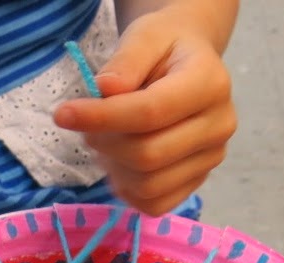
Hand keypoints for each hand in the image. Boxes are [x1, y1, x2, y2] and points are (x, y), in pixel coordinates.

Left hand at [54, 8, 236, 214]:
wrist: (187, 65)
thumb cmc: (164, 50)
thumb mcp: (144, 37)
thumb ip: (126, 60)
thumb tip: (106, 89)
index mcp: (210, 83)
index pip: (151, 112)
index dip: (102, 118)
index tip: (63, 114)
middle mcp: (219, 125)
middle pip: (148, 155)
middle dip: (105, 143)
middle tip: (88, 128)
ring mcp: (211, 158)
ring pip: (149, 185)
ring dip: (113, 168)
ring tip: (107, 141)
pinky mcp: (197, 182)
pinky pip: (154, 204)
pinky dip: (127, 189)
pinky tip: (119, 164)